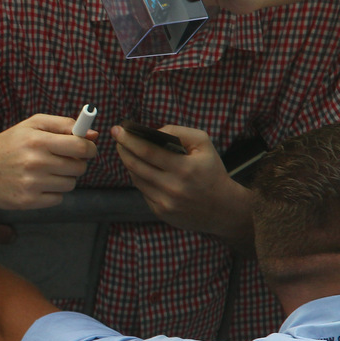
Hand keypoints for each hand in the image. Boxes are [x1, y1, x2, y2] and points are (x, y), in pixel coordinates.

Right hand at [0, 114, 97, 209]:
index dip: (89, 148)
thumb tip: (93, 134)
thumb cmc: (7, 145)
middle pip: (79, 167)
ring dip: (64, 179)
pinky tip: (38, 185)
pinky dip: (52, 192)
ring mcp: (31, 184)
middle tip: (62, 161)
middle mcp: (35, 162)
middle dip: (76, 164)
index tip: (86, 150)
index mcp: (37, 140)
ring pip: (70, 184)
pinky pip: (58, 198)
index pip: (81, 147)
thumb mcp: (30, 126)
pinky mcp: (27, 201)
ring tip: (46, 173)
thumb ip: (63, 125)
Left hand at [112, 124, 252, 244]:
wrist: (223, 208)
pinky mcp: (160, 211)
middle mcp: (173, 187)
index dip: (129, 139)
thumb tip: (153, 131)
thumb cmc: (212, 172)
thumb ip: (180, 132)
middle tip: (117, 138)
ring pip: (136, 178)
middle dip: (123, 149)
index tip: (118, 129)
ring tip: (126, 150)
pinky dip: (138, 177)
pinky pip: (142, 190)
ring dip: (128, 162)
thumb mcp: (204, 145)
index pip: (148, 151)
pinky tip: (138, 168)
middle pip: (136, 165)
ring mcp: (165, 201)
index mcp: (185, 168)